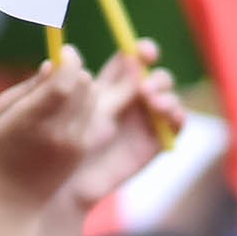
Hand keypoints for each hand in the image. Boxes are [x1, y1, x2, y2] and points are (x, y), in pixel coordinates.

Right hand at [0, 48, 100, 204]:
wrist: (15, 196)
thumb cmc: (2, 148)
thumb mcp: (0, 113)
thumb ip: (27, 87)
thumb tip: (53, 65)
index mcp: (32, 121)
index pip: (64, 83)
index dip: (70, 61)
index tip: (66, 50)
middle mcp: (57, 132)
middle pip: (84, 85)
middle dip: (76, 70)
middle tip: (63, 69)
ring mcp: (74, 142)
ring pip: (92, 97)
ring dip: (82, 86)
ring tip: (63, 91)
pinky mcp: (83, 149)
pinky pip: (92, 113)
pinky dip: (84, 104)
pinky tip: (67, 108)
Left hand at [66, 43, 186, 209]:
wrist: (65, 184)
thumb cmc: (57, 145)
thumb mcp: (66, 112)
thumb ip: (72, 87)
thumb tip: (74, 56)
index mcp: (111, 84)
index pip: (134, 58)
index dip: (143, 51)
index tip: (142, 53)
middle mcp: (132, 99)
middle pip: (155, 75)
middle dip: (155, 76)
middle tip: (143, 88)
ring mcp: (146, 119)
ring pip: (168, 96)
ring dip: (166, 94)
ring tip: (152, 102)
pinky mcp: (156, 141)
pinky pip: (176, 124)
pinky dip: (178, 116)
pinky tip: (170, 115)